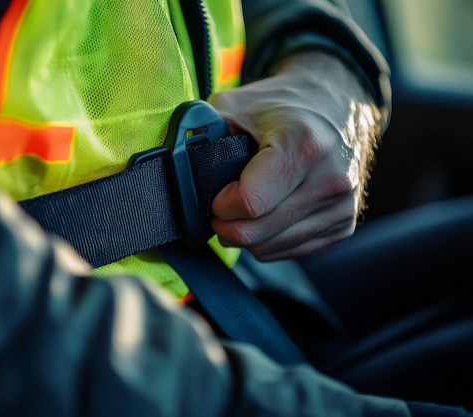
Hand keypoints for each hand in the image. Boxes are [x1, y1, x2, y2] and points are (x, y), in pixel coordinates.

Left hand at [208, 51, 382, 260]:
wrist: (336, 103)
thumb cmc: (281, 105)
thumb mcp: (234, 105)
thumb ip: (202, 134)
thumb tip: (176, 169)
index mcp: (304, 145)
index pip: (249, 204)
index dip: (219, 204)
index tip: (215, 192)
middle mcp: (331, 180)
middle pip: (256, 234)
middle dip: (226, 223)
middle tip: (221, 204)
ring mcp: (342, 206)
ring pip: (269, 248)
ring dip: (246, 233)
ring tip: (247, 203)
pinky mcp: (344, 226)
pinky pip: (287, 252)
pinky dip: (267, 239)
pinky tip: (268, 211)